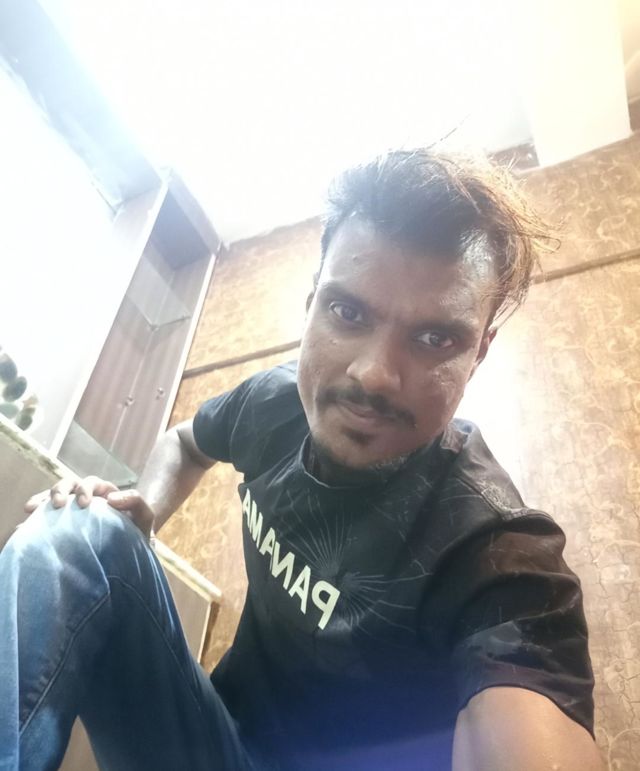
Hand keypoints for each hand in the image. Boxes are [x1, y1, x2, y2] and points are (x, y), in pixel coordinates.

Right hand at [24, 476, 155, 538]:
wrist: (133, 549)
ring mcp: (75, 509)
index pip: (93, 483)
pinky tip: (25, 524)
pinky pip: (48, 514)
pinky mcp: (65, 523)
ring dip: (44, 498)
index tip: (83, 504)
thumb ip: (136, 502)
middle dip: (62, 490)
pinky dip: (37, 514)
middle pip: (71, 484)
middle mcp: (88, 497)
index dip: (85, 489)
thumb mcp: (145, 515)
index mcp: (105, 493)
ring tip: (33, 509)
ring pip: (56, 495)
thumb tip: (111, 499)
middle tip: (59, 505)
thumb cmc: (139, 531)